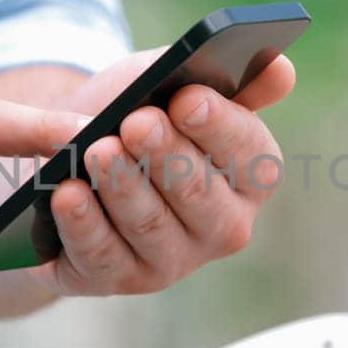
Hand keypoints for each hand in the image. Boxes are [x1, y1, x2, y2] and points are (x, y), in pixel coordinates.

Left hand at [36, 49, 295, 295]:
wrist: (71, 157)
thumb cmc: (137, 114)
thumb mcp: (176, 83)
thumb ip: (228, 75)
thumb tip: (280, 69)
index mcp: (252, 175)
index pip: (250, 155)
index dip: (218, 125)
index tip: (187, 98)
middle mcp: (223, 225)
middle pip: (199, 194)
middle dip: (166, 156)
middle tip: (136, 122)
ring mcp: (174, 259)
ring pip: (150, 225)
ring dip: (122, 186)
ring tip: (95, 150)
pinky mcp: (121, 277)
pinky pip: (104, 256)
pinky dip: (84, 224)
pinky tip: (67, 194)